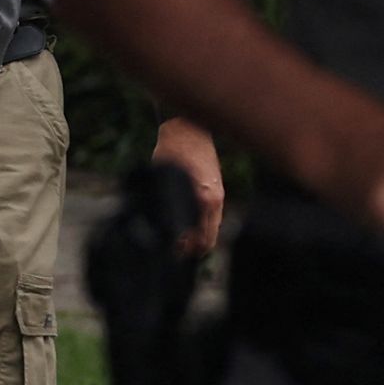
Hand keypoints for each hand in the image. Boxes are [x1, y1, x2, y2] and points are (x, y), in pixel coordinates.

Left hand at [153, 116, 226, 255]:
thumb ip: (170, 207)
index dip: (188, 251)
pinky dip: (203, 225)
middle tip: (176, 254)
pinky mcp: (217, 188)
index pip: (203, 239)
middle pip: (210, 238)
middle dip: (195, 249)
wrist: (187, 130)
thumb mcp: (165, 182)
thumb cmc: (171, 153)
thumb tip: (169, 232)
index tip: (174, 254)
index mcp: (204, 199)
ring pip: (213, 228)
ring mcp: (218, 194)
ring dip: (200, 238)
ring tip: (181, 243)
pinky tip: (189, 226)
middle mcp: (215, 199)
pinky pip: (213, 216)